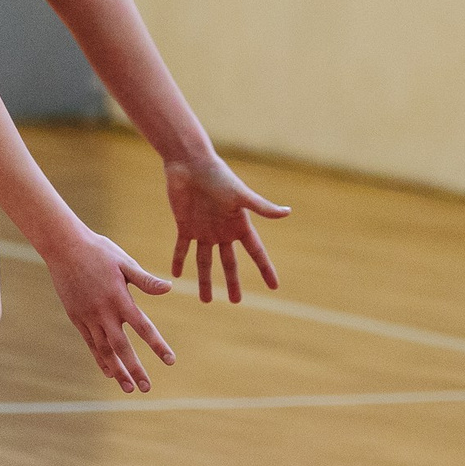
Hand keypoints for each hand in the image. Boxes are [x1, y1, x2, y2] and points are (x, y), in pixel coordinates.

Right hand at [41, 227, 176, 392]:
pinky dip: (100, 359)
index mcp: (120, 298)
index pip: (143, 327)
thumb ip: (146, 280)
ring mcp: (88, 317)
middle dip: (134, 369)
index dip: (157, 345)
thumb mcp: (124, 262)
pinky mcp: (77, 318)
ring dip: (117, 371)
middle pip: (122, 347)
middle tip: (146, 388)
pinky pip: (90, 344)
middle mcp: (103, 312)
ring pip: (104, 350)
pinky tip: (109, 373)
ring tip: (128, 388)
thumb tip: (169, 288)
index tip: (170, 361)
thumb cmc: (99, 251)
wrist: (64, 247)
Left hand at [165, 155, 287, 302]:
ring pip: (205, 261)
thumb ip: (262, 207)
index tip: (275, 288)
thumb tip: (288, 213)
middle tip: (237, 301)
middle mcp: (223, 230)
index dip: (265, 269)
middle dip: (233, 282)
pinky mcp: (185, 225)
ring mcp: (203, 230)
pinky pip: (182, 248)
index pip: (256, 252)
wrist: (190, 163)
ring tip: (207, 300)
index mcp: (239, 224)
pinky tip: (176, 274)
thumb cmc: (218, 176)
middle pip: (229, 263)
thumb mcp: (241, 195)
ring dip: (205, 280)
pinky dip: (179, 260)